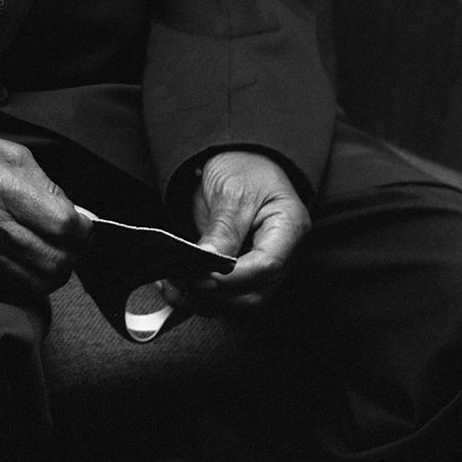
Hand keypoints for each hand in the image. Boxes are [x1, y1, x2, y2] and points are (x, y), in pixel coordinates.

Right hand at [0, 121, 89, 296]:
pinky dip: (32, 276)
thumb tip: (76, 218)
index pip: (61, 225)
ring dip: (56, 269)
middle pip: (54, 261)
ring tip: (55, 250)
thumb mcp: (13, 154)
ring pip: (37, 281)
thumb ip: (48, 188)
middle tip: (72, 239)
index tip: (82, 222)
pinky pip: (15, 282)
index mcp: (1, 186)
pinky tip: (32, 257)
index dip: (83, 228)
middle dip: (73, 253)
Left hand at [167, 149, 309, 313]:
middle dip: (217, 295)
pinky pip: (227, 294)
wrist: (237, 159)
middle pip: (255, 292)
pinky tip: (177, 287)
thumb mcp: (232, 190)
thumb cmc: (243, 167)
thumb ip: (223, 229)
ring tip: (172, 287)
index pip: (266, 266)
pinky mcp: (242, 272)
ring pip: (240, 301)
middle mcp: (282, 254)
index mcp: (289, 228)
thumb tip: (209, 262)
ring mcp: (262, 266)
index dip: (232, 277)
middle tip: (182, 282)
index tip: (201, 276)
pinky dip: (201, 295)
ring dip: (205, 300)